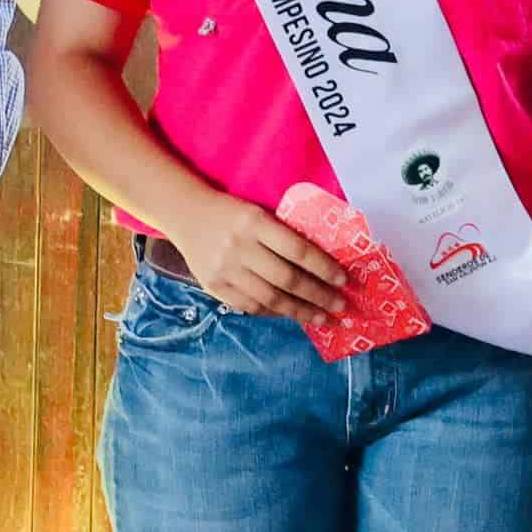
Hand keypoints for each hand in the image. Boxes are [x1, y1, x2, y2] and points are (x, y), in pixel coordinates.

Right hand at [174, 194, 348, 323]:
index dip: (324, 268)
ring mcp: (225, 270)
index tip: (345, 280)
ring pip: (271, 298)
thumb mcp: (260, 214)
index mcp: (255, 222)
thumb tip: (323, 267)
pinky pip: (251, 306)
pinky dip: (275, 313)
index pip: (298, 250)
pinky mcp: (215, 287)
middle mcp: (239, 247)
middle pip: (287, 279)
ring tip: (323, 318)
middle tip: (341, 306)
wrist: (186, 215)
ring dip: (301, 311)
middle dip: (319, 295)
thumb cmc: (233, 213)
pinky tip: (293, 315)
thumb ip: (285, 236)